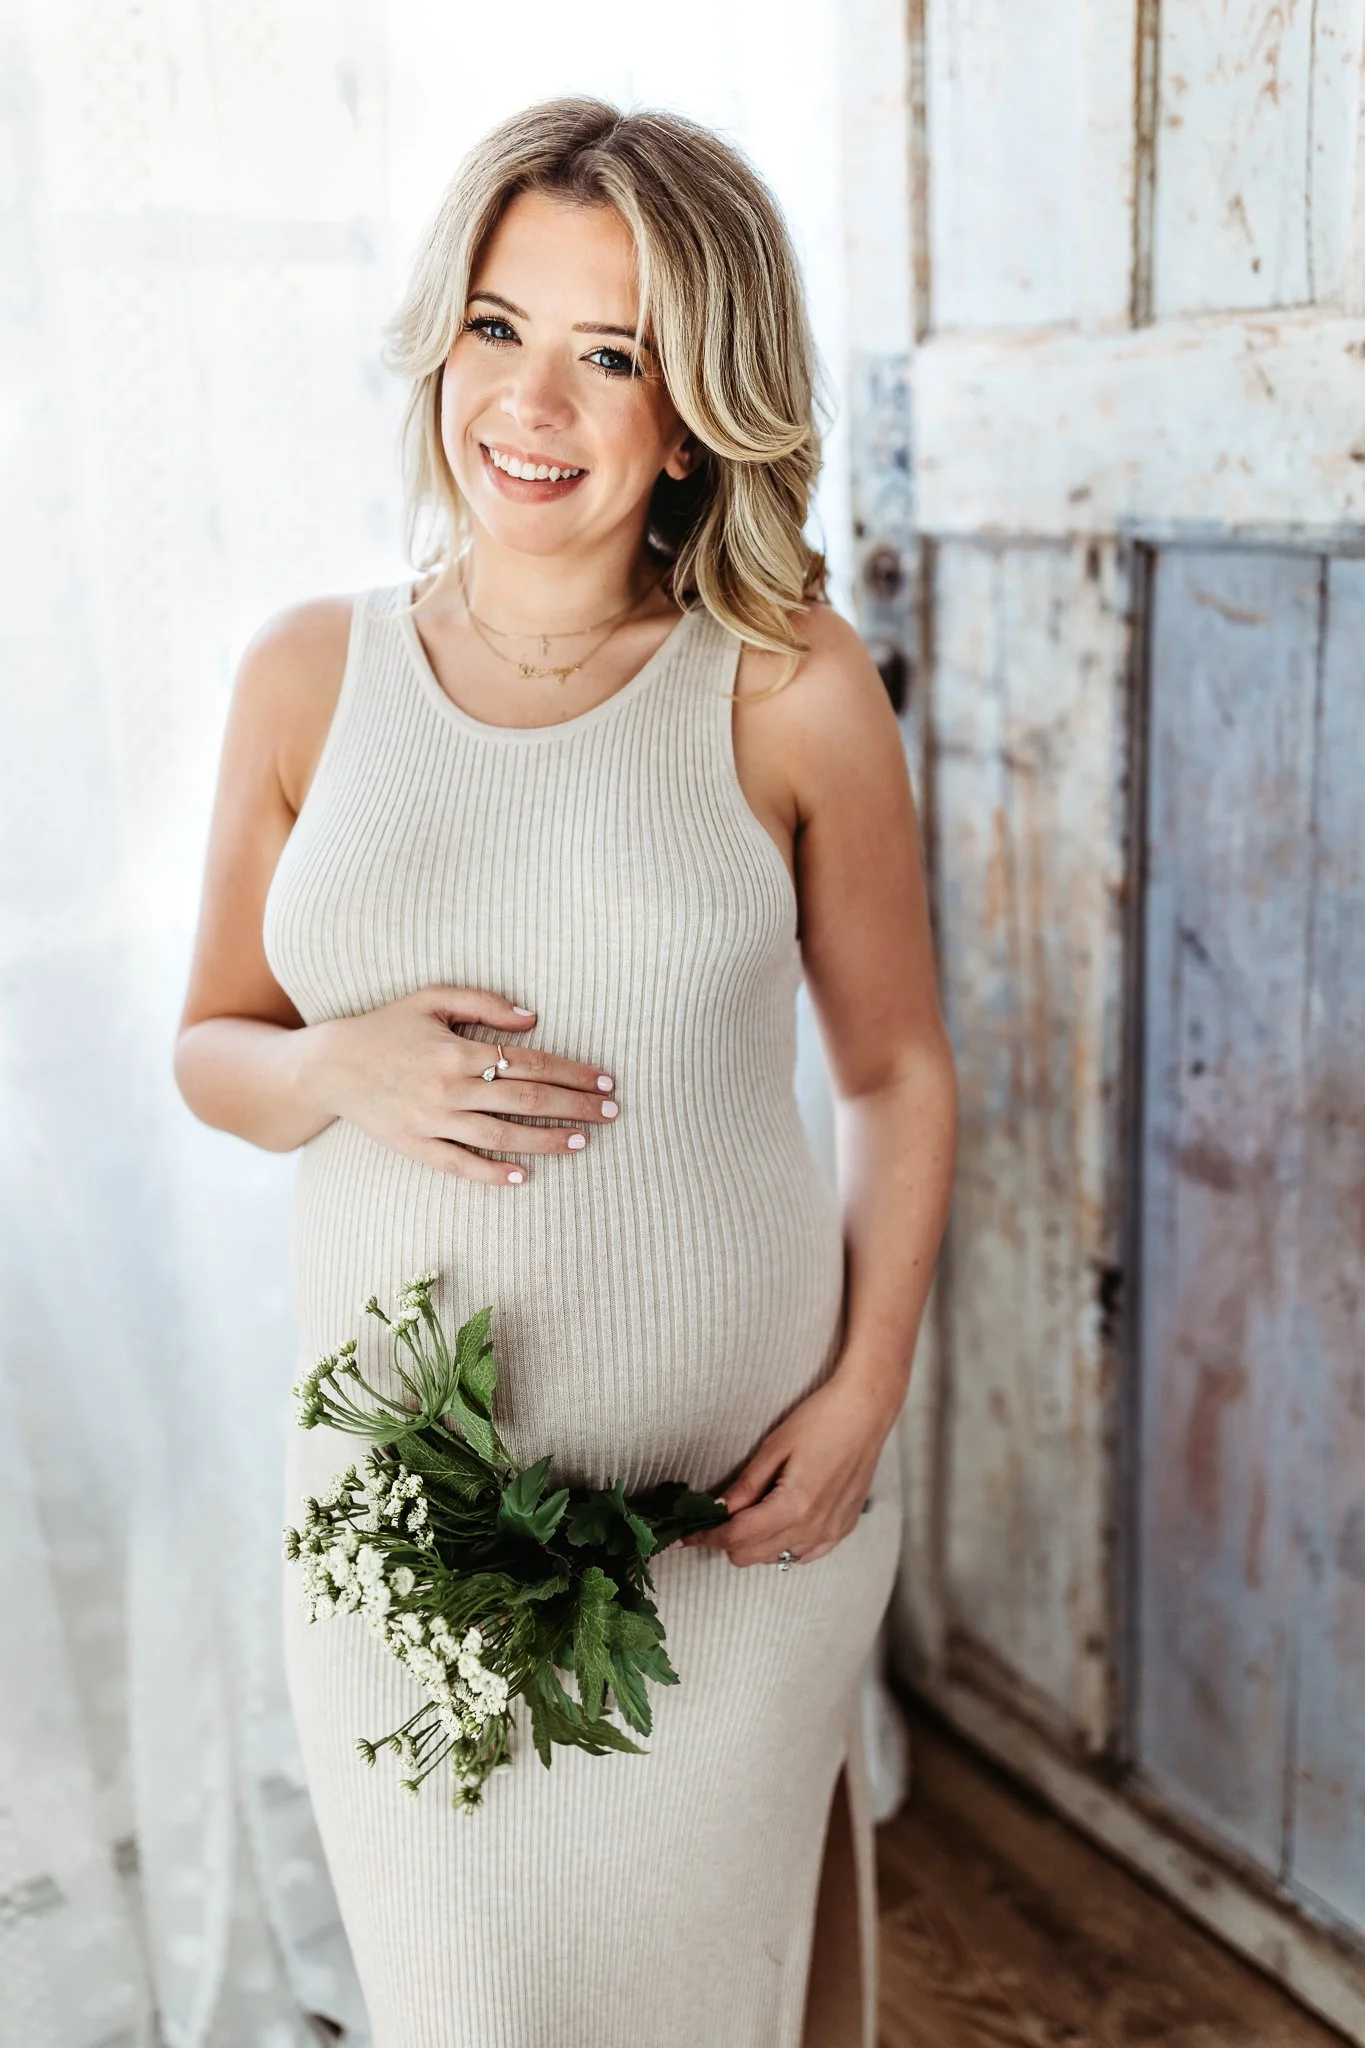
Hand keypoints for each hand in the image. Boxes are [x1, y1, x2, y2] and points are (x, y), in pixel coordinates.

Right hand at [298, 984, 618, 1183]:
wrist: (329, 1066)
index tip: (605, 1083)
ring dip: (546, 1141)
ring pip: (501, 1136)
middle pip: (526, 1101)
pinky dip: (493, 1174)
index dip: (572, 1074)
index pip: (531, 1064)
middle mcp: (449, 1088)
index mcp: (458, 1050)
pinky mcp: (416, 1146)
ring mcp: (432, 1121)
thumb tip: (534, 1017)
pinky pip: (460, 1165)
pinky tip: (524, 1177)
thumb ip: (484, 1003)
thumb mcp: (432, 999)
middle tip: (611, 1115)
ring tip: (582, 1143)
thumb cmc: (386, 1027)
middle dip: (574, 1108)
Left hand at [681, 1373, 894, 1567]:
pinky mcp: (843, 1528)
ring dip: (756, 1543)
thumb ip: (746, 1486)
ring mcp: (831, 1532)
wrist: (867, 1410)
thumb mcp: (774, 1447)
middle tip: (717, 1517)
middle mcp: (813, 1528)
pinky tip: (780, 1519)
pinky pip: (804, 1554)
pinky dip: (784, 1544)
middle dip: (728, 1541)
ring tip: (752, 1511)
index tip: (686, 1534)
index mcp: (793, 1506)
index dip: (707, 1537)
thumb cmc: (820, 1419)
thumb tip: (717, 1511)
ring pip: (777, 1558)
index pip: (737, 1537)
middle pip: (752, 1556)